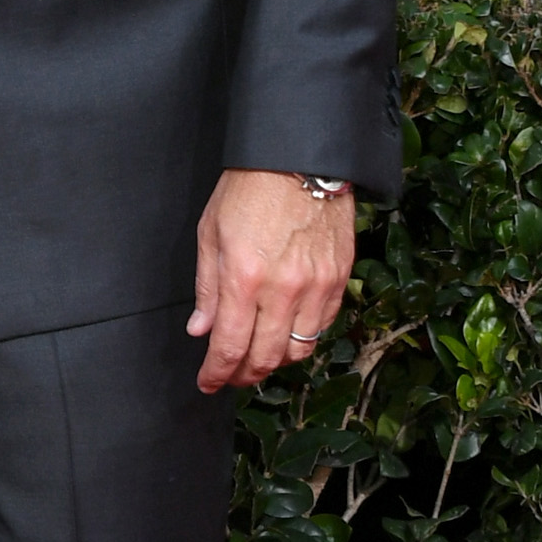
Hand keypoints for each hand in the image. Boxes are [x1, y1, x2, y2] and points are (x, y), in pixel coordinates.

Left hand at [188, 170, 354, 392]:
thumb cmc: (249, 188)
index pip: (230, 347)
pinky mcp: (340, 278)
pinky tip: (287, 331)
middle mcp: (284, 289)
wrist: (300, 158)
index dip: (217, 374)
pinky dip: (304, 337)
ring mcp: (317, 285)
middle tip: (231, 376)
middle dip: (244, 375)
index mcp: (244, 278)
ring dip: (276, 360)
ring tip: (259, 356)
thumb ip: (207, 288)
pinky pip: (323, 325)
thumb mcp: (211, 234)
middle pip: (266, 358)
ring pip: (300, 350)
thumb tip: (202, 330)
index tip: (208, 383)